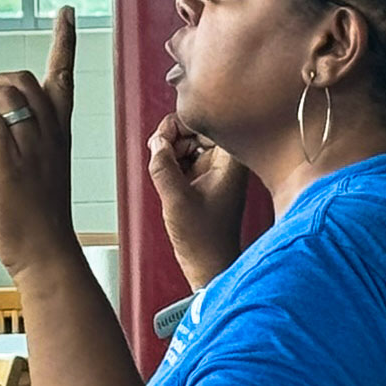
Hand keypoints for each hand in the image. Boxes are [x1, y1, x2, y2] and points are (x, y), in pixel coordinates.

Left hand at [0, 7, 79, 277]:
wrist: (47, 253)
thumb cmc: (41, 221)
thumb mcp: (39, 173)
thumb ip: (23, 145)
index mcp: (60, 134)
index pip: (64, 77)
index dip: (64, 41)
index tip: (66, 13)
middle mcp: (49, 135)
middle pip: (23, 78)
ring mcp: (30, 148)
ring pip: (4, 94)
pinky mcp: (8, 163)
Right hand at [146, 113, 251, 288]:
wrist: (209, 264)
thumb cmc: (203, 239)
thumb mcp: (176, 199)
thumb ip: (162, 165)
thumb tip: (156, 141)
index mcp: (230, 161)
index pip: (207, 120)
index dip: (181, 124)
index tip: (163, 140)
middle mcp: (226, 161)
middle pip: (196, 128)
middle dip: (172, 137)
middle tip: (158, 155)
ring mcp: (215, 170)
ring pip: (188, 142)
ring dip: (170, 151)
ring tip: (162, 170)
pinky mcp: (205, 179)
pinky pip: (185, 158)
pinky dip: (172, 163)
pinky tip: (166, 178)